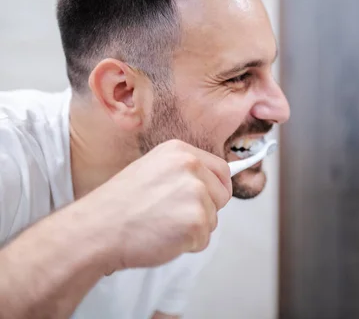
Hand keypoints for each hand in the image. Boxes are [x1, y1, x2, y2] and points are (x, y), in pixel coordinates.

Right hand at [81, 139, 231, 271]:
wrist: (96, 229)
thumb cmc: (117, 205)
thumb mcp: (152, 170)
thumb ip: (182, 174)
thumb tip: (210, 185)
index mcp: (180, 151)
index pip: (221, 169)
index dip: (215, 188)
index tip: (207, 200)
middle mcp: (192, 167)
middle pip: (222, 195)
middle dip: (204, 210)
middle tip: (172, 217)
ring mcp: (196, 194)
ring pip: (212, 219)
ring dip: (192, 230)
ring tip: (161, 226)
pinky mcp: (196, 221)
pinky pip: (204, 240)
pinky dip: (186, 246)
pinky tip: (162, 238)